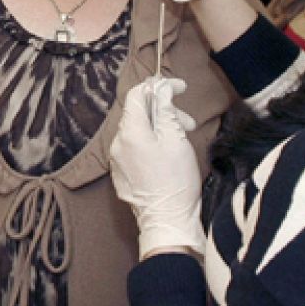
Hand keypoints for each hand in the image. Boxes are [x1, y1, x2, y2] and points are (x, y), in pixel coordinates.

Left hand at [110, 76, 204, 258]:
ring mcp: (117, 159)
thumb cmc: (175, 180)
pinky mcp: (121, 172)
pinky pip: (134, 147)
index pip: (137, 94)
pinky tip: (168, 154)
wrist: (167, 219)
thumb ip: (165, 109)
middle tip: (187, 122)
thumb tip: (160, 88)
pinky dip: (151, 143)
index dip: (159, 86)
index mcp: (129, 131)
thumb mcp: (176, 138)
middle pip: (139, 113)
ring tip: (181, 139)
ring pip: (138, 130)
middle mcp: (117, 143)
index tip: (179, 87)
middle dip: (164, 111)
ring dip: (160, 127)